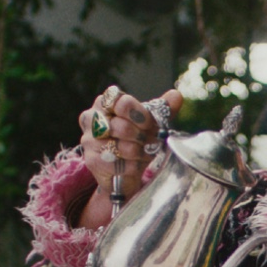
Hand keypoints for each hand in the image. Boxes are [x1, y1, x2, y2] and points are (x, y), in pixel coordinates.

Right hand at [74, 86, 183, 228]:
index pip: (121, 101)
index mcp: (105, 103)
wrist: (124, 171)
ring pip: (122, 146)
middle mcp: (92, 118)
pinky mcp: (92, 160)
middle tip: (151, 141)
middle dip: (143, 137)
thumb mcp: (149, 123)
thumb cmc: (135, 141)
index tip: (149, 123)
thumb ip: (162, 109)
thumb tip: (176, 95)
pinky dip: (133, 166)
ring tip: (145, 153)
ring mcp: (90, 140)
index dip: (139, 113)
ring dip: (140, 152)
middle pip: (123, 126)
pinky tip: (136, 164)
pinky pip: (119, 163)